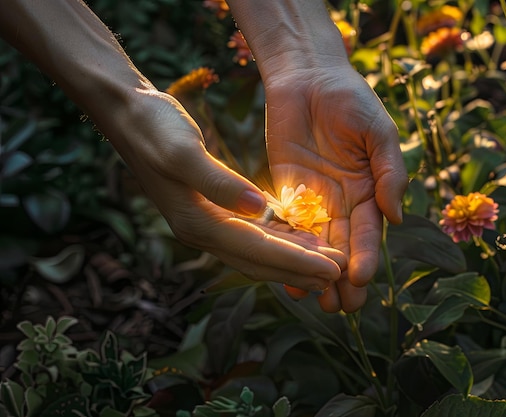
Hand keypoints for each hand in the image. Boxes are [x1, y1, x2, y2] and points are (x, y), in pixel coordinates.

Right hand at [111, 90, 345, 289]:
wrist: (128, 114)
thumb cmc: (154, 128)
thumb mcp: (183, 151)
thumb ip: (219, 183)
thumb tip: (257, 208)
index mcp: (197, 222)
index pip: (257, 250)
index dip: (297, 262)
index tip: (334, 269)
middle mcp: (202, 231)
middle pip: (260, 261)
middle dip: (300, 270)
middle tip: (340, 274)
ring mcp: (206, 223)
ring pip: (257, 251)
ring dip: (292, 260)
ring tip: (328, 265)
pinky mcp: (211, 210)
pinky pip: (250, 233)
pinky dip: (277, 240)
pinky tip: (300, 239)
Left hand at [264, 64, 407, 311]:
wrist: (307, 77)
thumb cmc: (351, 99)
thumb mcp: (379, 132)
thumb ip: (390, 172)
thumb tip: (397, 216)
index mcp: (369, 190)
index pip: (369, 231)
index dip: (366, 255)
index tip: (362, 279)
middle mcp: (343, 202)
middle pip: (343, 246)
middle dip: (343, 277)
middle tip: (342, 307)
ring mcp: (313, 200)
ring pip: (315, 244)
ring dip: (315, 272)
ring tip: (315, 300)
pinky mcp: (284, 192)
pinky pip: (285, 226)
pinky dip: (285, 249)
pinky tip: (283, 272)